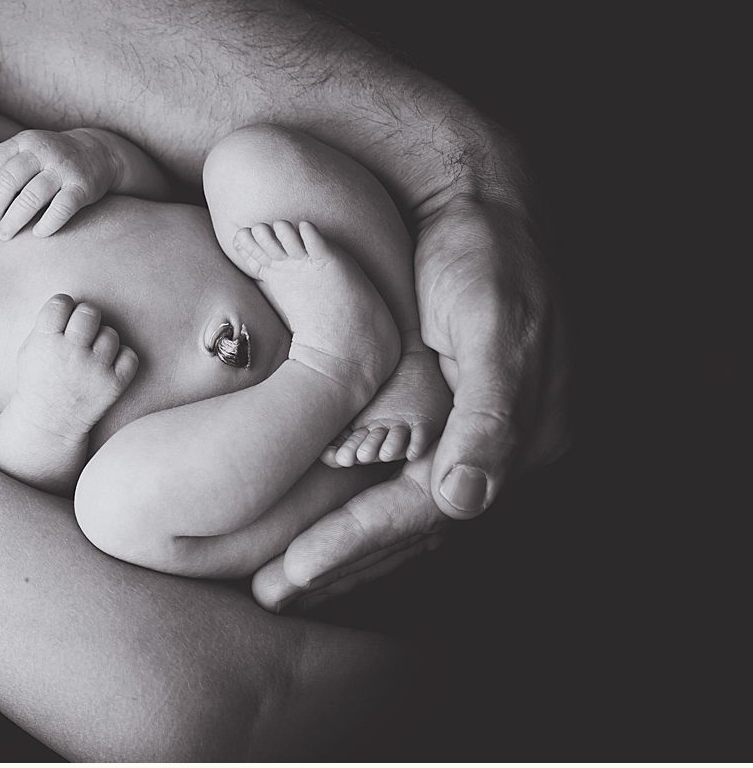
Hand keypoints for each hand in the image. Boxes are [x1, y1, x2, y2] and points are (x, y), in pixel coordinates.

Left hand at [0, 128, 117, 238]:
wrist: (98, 153)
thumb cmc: (50, 160)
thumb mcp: (26, 150)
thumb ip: (1, 163)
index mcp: (24, 142)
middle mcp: (43, 151)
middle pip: (10, 180)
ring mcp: (64, 168)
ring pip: (32, 196)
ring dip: (14, 219)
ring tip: (4, 234)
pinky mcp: (83, 186)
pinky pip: (62, 207)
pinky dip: (48, 223)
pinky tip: (38, 233)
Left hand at [256, 192, 570, 609]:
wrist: (485, 202)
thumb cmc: (486, 256)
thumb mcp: (494, 323)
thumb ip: (487, 413)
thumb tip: (467, 501)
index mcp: (522, 435)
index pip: (426, 512)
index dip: (358, 542)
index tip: (294, 569)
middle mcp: (501, 449)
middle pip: (413, 527)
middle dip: (343, 560)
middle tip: (271, 591)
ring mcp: (475, 438)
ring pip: (405, 515)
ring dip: (347, 548)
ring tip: (283, 581)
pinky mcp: (445, 418)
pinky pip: (398, 481)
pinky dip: (359, 510)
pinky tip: (317, 529)